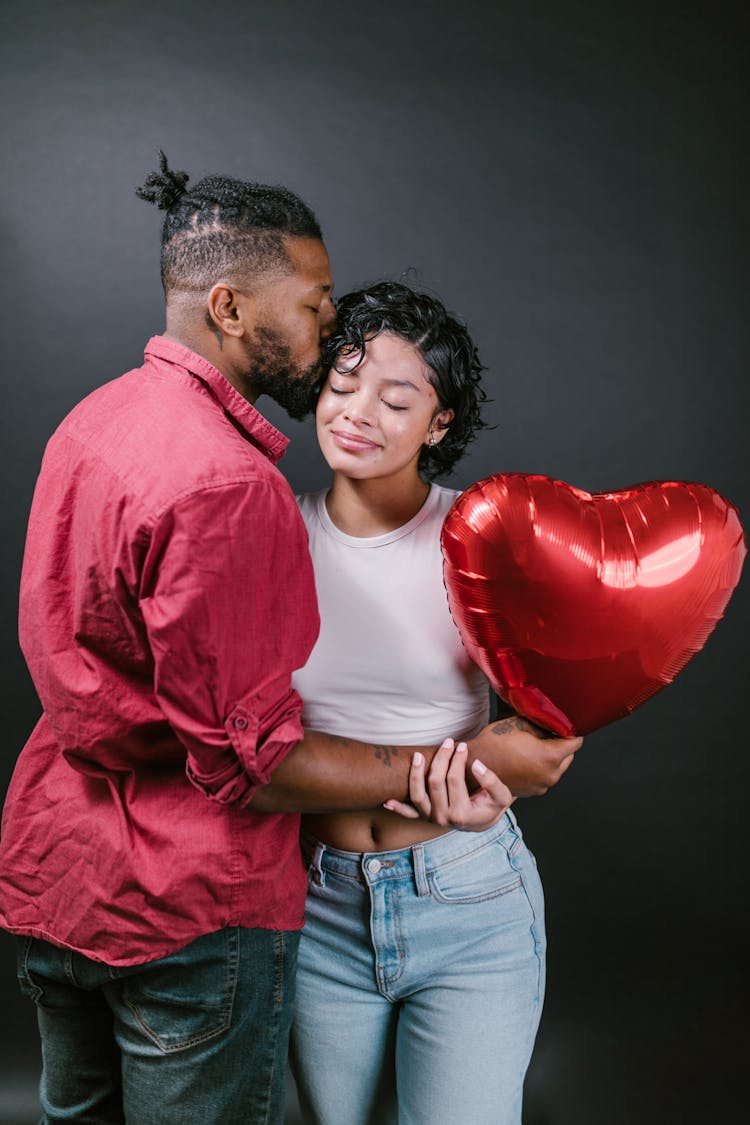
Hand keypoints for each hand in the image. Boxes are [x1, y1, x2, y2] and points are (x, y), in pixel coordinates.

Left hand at [384, 738, 511, 830]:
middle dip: (441, 759)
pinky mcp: (424, 817)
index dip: (458, 760)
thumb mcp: (501, 796)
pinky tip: (387, 800)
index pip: (454, 780)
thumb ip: (492, 782)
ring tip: (417, 756)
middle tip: (448, 742)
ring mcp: (432, 819)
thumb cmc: (492, 806)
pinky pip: (408, 813)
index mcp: (462, 814)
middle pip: (435, 782)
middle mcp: (444, 819)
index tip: (463, 746)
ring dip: (415, 774)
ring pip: (417, 795)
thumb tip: (476, 764)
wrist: (484, 820)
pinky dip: (397, 807)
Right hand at [468, 715, 582, 797]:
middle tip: (547, 733)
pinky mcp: (534, 791)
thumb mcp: (521, 724)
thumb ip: (544, 724)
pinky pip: (546, 776)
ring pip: (558, 767)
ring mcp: (542, 785)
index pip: (576, 742)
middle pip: (569, 755)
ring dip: (552, 756)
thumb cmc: (495, 743)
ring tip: (533, 746)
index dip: (570, 730)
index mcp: (551, 756)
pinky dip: (541, 767)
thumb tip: (554, 722)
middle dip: (561, 744)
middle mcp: (551, 774)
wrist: (475, 765)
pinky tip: (527, 758)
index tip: (563, 725)